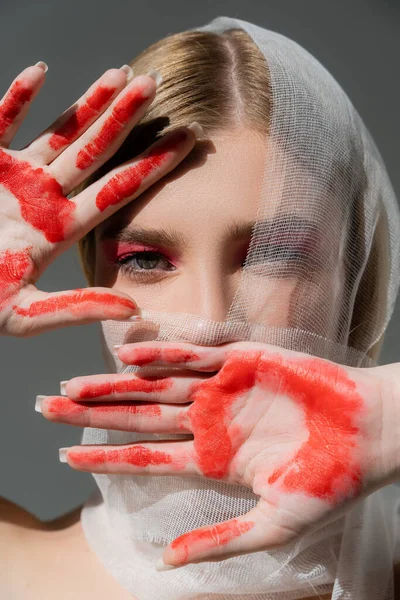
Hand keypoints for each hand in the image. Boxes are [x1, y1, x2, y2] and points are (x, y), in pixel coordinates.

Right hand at [0, 63, 196, 335]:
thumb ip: (77, 309)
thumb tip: (133, 311)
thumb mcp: (26, 315)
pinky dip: (16, 97)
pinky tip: (40, 72)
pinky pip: (1, 121)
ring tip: (123, 74)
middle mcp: (47, 197)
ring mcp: (16, 176)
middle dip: (126, 118)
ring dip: (88, 102)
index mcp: (62, 229)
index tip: (189, 140)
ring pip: (60, 131)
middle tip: (156, 85)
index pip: (118, 190)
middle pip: (97, 152)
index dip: (153, 165)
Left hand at [38, 340, 399, 566]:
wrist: (369, 432)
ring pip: (155, 384)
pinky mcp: (240, 359)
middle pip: (138, 416)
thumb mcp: (273, 524)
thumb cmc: (329, 481)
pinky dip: (159, 354)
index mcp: (212, 459)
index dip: (104, 458)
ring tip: (72, 386)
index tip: (65, 459)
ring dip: (114, 385)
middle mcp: (208, 421)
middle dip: (92, 414)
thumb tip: (168, 566)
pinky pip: (192, 354)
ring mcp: (221, 389)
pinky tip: (125, 358)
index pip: (145, 458)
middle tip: (47, 410)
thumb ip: (219, 542)